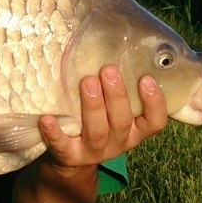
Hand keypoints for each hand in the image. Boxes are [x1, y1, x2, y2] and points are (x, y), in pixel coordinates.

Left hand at [12, 66, 167, 202]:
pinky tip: (47, 118)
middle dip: (116, 96)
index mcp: (134, 131)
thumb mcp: (115, 109)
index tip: (146, 78)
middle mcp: (117, 143)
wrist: (73, 157)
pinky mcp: (69, 156)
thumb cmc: (100, 120)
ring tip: (87, 82)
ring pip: (97, 132)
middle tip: (109, 70)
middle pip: (122, 123)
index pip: (154, 123)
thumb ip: (120, 88)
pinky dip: (55, 133)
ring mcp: (93, 152)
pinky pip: (62, 146)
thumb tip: (120, 45)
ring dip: (93, 107)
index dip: (155, 104)